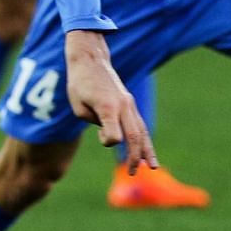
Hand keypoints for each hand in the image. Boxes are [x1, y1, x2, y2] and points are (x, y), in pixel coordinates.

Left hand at [62, 30, 155, 171]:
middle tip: (133, 172)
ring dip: (146, 150)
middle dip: (135, 156)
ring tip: (152, 167)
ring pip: (142, 131)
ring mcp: (128, 103)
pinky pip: (140, 124)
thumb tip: (108, 131)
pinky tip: (148, 152)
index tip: (100, 136)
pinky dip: (145, 139)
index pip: (114, 134)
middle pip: (134, 136)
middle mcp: (122, 105)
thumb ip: (92, 120)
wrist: (90, 59)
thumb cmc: (79, 82)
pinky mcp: (129, 103)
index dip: (107, 141)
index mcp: (107, 106)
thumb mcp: (77, 104)